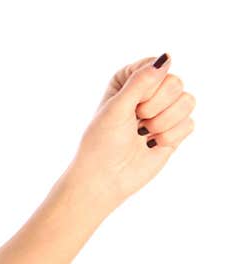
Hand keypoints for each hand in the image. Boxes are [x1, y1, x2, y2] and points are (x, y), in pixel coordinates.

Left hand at [70, 53, 195, 207]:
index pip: (156, 65)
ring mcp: (163, 111)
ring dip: (163, 122)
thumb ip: (141, 82)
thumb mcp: (116, 107)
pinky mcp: (174, 131)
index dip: (148, 87)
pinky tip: (151, 144)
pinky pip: (190, 123)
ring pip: (187, 101)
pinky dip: (169, 136)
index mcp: (129, 80)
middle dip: (155, 106)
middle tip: (136, 120)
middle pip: (176, 82)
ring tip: (142, 134)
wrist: (104, 178)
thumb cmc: (101, 143)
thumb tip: (166, 58)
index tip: (132, 104)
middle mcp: (148, 92)